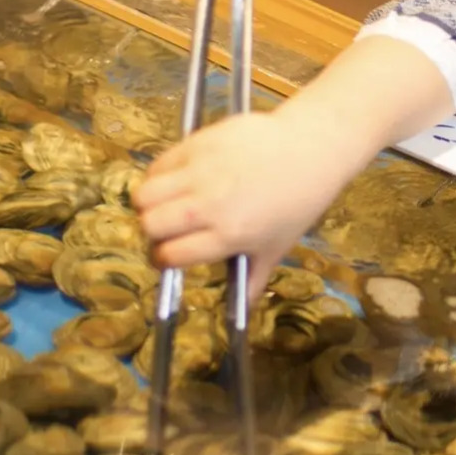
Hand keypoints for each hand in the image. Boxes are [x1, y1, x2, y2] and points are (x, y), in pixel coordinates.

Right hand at [132, 35, 455, 300]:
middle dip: (153, 233)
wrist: (311, 148)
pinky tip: (174, 180)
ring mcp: (200, 172)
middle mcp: (209, 205)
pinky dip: (158, 176)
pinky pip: (158, 163)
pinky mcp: (197, 143)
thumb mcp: (278, 246)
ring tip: (165, 204)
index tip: (166, 256)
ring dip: (149, 204)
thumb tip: (243, 312)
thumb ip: (254, 279)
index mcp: (228, 234)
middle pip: (150, 225)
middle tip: (166, 230)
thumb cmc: (298, 201)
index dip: (164, 259)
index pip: (171, 255)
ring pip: (144, 194)